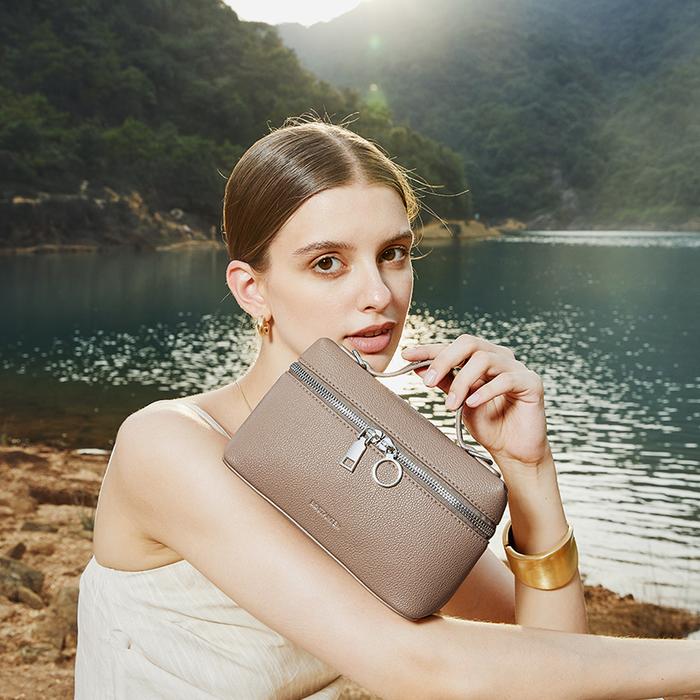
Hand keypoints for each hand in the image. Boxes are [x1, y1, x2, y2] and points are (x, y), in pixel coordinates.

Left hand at [401, 334, 550, 469]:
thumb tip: (420, 368)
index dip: (429, 350)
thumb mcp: (459, 401)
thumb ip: (445, 383)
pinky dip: (485, 390)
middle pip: (469, 343)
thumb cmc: (491, 424)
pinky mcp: (531, 383)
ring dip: (462, 381)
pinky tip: (472, 402)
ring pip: (484, 359)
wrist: (513, 451)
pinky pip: (506, 379)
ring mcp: (516, 368)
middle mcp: (499, 358)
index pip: (453, 347)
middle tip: (428, 382)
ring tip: (451, 404)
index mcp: (481, 359)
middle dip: (444, 360)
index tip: (407, 355)